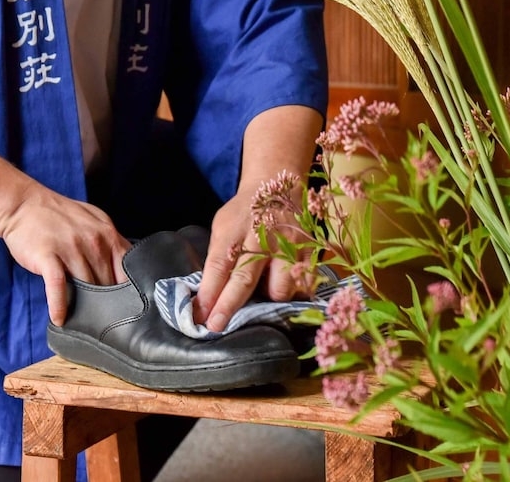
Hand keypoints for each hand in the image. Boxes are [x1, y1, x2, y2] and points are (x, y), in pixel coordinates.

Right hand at [0, 144, 130, 326]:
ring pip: (86, 287)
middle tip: (107, 322)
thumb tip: (126, 267)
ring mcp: (71, 249)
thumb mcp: (92, 220)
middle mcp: (93, 241)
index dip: (130, 290)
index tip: (130, 307)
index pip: (128, 268)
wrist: (23, 205)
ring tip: (86, 325)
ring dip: (86, 308)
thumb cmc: (58, 215)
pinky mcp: (48, 257)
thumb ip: (110, 241)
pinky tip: (60, 319)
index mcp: (107, 233)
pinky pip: (58, 287)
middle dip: (108, 303)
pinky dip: (59, 305)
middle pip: (108, 282)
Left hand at [192, 187, 306, 331]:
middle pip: (245, 279)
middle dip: (229, 306)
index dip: (209, 293)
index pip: (218, 266)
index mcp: (234, 229)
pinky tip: (286, 288)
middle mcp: (262, 236)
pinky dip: (294, 292)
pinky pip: (303, 284)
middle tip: (216, 326)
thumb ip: (218, 256)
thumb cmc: (244, 212)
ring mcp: (288, 243)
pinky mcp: (310, 249)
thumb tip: (207, 295)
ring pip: (280, 288)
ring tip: (262, 295)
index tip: (200, 316)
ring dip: (268, 299)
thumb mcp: (222, 225)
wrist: (277, 184)